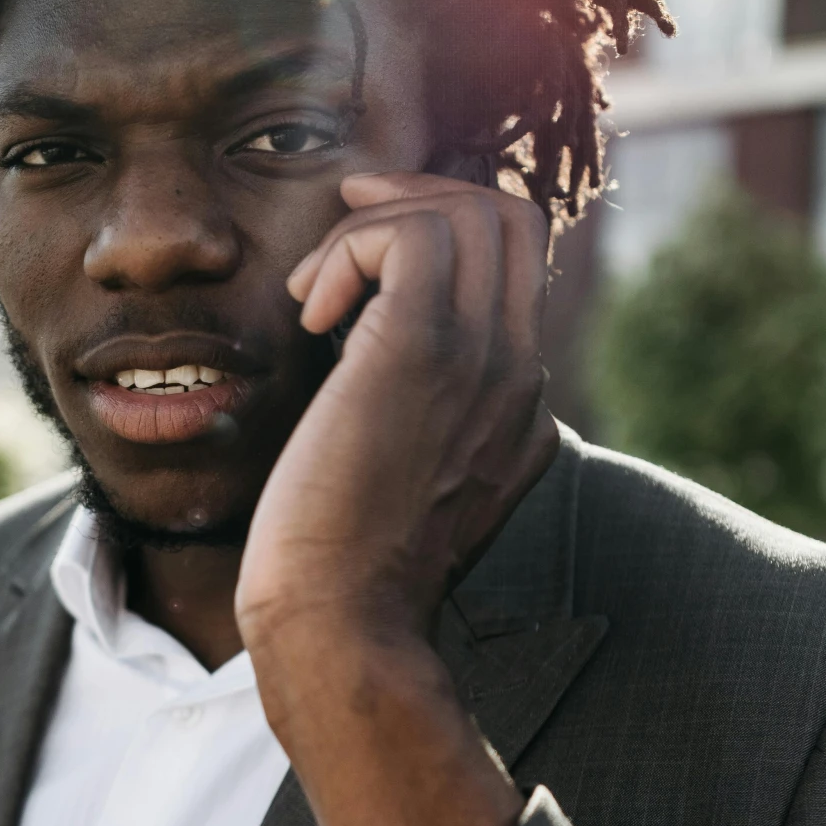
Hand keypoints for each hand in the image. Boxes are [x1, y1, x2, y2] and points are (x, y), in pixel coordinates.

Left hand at [236, 170, 554, 825]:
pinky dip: (352, 248)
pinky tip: (309, 312)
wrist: (337, 626)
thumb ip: (397, 414)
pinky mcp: (423, 353)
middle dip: (416, 200)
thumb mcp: (384, 479)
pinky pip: (413, 235)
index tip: (362, 252)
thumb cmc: (335, 572)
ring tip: (313, 296)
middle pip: (508, 220)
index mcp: (515, 409)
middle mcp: (517, 377)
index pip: (513, 271)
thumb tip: (350, 351)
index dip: (439, 234)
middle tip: (342, 226)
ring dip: (373, 226)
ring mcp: (481, 362)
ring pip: (470, 211)